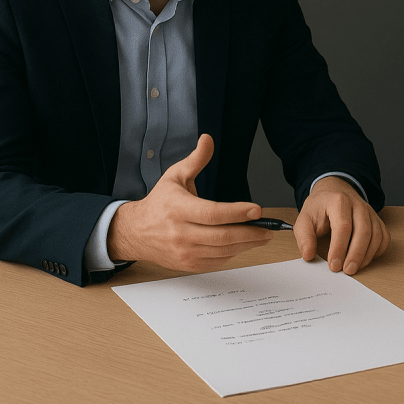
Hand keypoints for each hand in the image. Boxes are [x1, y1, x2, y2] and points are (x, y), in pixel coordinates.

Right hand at [107, 134, 271, 271]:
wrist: (136, 232)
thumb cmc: (160, 203)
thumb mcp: (175, 176)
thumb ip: (196, 160)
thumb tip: (208, 139)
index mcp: (178, 209)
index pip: (212, 213)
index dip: (237, 213)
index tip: (257, 210)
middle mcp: (180, 233)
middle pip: (222, 236)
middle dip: (250, 233)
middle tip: (268, 228)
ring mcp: (184, 251)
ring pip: (222, 251)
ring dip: (246, 244)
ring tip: (262, 235)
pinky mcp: (188, 264)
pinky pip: (217, 261)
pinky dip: (233, 253)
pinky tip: (243, 244)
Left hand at [293, 176, 389, 273]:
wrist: (334, 193)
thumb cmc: (320, 209)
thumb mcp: (304, 220)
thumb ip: (304, 237)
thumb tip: (308, 255)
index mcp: (338, 201)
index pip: (343, 226)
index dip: (339, 248)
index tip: (333, 265)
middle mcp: (358, 205)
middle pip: (363, 231)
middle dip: (356, 254)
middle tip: (347, 271)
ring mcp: (370, 212)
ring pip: (376, 235)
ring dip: (367, 256)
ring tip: (354, 268)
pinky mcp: (377, 221)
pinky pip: (384, 237)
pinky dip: (377, 251)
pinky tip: (365, 259)